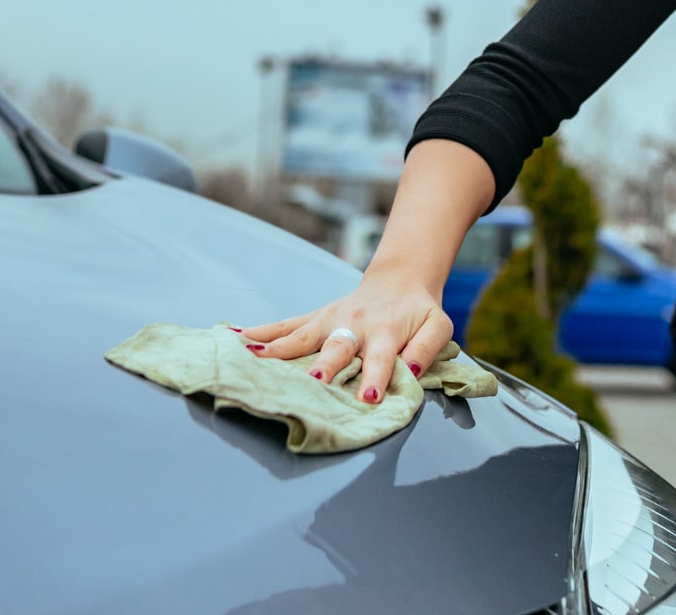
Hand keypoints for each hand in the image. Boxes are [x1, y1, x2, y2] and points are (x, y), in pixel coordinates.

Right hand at [236, 268, 455, 407]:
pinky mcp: (316, 317)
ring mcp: (330, 319)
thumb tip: (411, 369)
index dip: (375, 377)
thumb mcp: (439, 325)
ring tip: (253, 358)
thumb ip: (427, 347)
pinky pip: (286, 325)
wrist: (401, 278)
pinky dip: (261, 332)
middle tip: (310, 381)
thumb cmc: (419, 310)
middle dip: (323, 365)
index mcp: (386, 331)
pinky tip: (236, 338)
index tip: (366, 398)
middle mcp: (354, 324)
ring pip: (302, 335)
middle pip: (336, 347)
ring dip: (279, 348)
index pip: (381, 358)